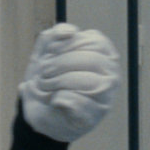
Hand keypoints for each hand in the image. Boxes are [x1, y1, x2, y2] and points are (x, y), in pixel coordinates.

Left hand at [19, 22, 120, 142]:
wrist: (37, 111)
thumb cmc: (48, 79)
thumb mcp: (46, 52)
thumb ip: (55, 35)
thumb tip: (69, 32)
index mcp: (105, 56)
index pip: (95, 42)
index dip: (68, 45)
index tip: (50, 53)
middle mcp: (111, 76)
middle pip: (91, 60)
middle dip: (60, 64)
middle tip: (43, 73)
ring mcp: (105, 98)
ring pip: (86, 81)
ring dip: (57, 81)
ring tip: (45, 86)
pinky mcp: (91, 118)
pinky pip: (76, 102)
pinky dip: (58, 98)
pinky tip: (53, 100)